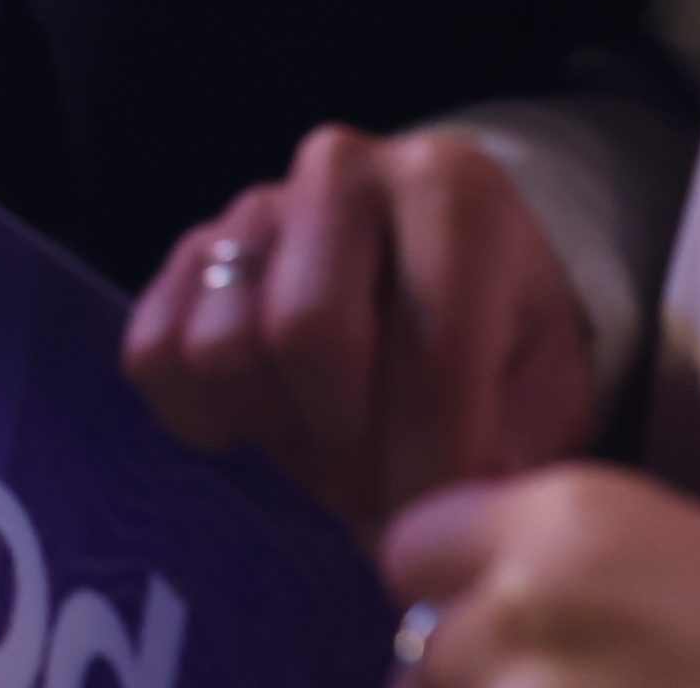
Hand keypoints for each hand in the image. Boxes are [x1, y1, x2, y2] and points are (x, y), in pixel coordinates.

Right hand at [122, 125, 596, 541]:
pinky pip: (155, 353)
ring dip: (279, 430)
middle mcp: (343, 169)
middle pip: (306, 332)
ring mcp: (254, 204)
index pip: (425, 344)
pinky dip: (198, 415)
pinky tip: (266, 421)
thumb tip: (443, 517)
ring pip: (222, 346)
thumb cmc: (501, 333)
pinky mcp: (190, 249)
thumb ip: (511, 447)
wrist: (441, 271)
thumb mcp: (545, 385)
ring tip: (335, 447)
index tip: (432, 529)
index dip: (427, 461)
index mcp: (450, 189)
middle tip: (378, 493)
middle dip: (345, 443)